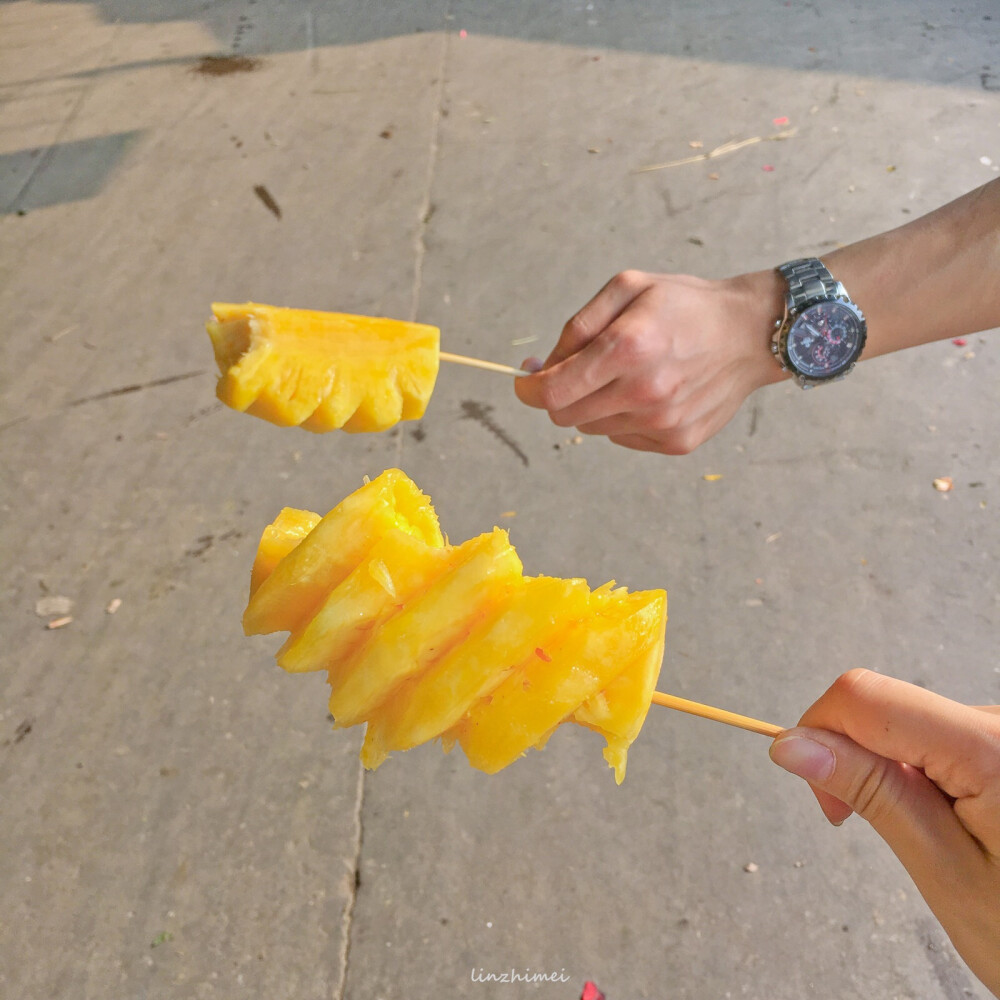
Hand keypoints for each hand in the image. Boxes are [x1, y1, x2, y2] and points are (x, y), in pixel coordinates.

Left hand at [514, 268, 786, 454]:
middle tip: (580, 369)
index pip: (553, 392)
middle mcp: (645, 392)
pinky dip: (624, 418)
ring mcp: (663, 423)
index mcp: (629, 347)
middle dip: (561, 394)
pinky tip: (650, 391)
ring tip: (628, 374)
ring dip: (596, 404)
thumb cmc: (685, 305)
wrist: (751, 333)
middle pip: (566, 415)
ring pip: (593, 427)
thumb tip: (538, 367)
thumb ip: (577, 327)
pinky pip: (623, 438)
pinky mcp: (677, 442)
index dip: (528, 389)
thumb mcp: (628, 287)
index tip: (526, 380)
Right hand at [770, 669, 999, 995]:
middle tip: (866, 826)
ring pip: (907, 719)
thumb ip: (869, 791)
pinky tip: (952, 817)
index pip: (865, 697)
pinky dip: (923, 770)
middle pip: (884, 705)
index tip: (816, 785)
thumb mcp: (942, 868)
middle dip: (855, 758)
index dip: (819, 730)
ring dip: (892, 769)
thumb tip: (793, 744)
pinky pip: (937, 732)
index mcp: (991, 749)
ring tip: (929, 834)